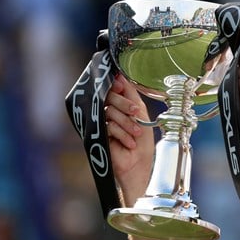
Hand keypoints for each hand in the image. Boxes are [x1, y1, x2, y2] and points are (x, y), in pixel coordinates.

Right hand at [105, 74, 154, 203]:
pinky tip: (129, 143)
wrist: (140, 164)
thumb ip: (130, 94)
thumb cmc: (142, 140)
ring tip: (136, 133)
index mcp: (117, 105)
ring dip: (126, 122)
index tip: (122, 86)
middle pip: (108, 97)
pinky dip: (121, 133)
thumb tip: (120, 75)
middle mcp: (107, 112)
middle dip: (124, 104)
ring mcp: (101, 124)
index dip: (116, 85)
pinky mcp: (97, 135)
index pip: (111, 88)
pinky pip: (107, 126)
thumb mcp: (140, 113)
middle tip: (136, 112)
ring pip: (108, 111)